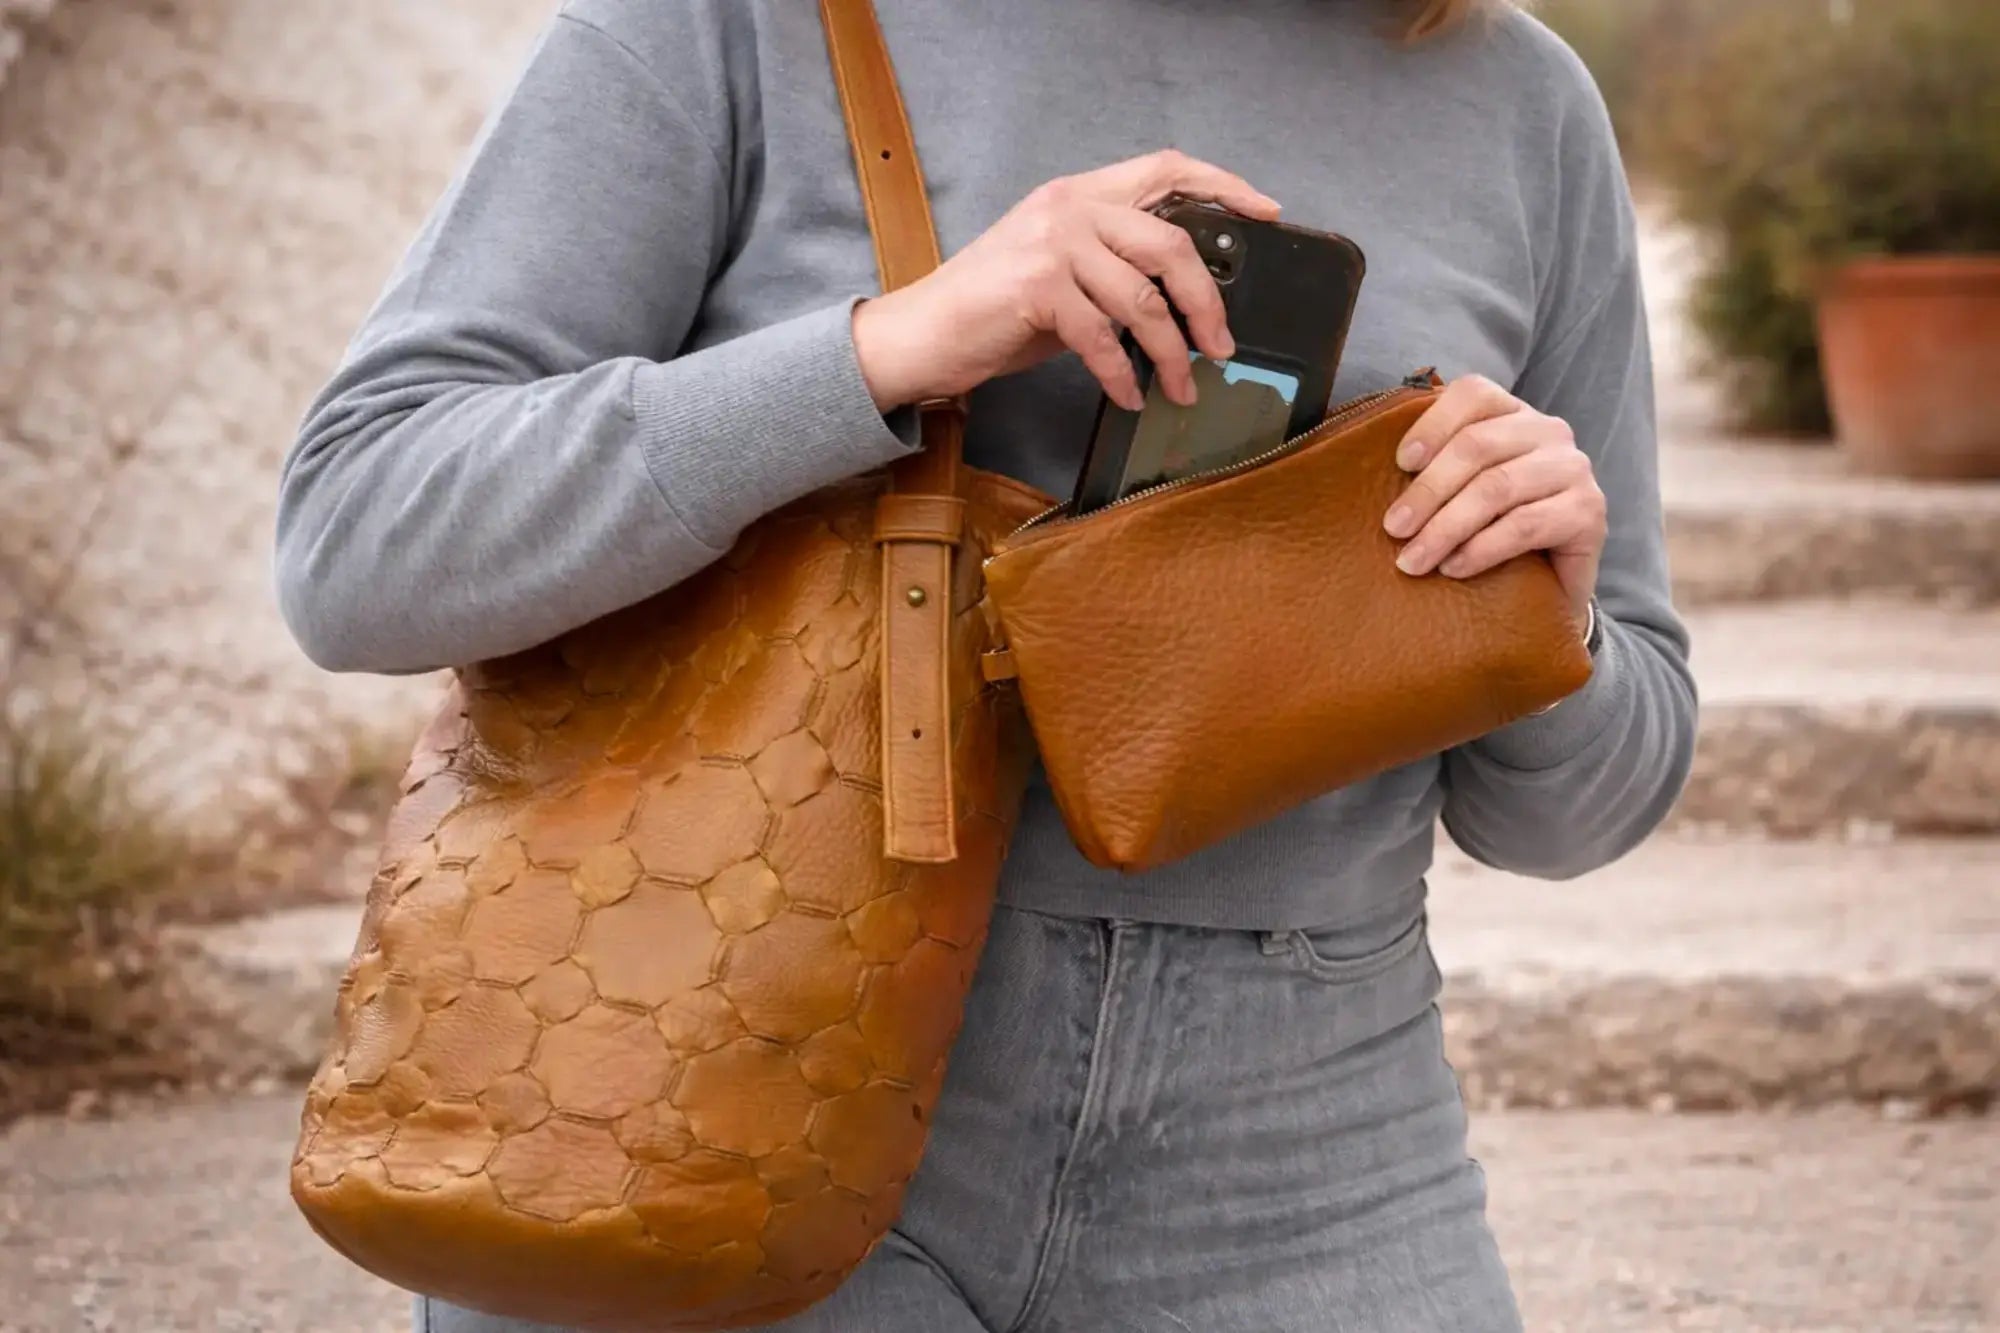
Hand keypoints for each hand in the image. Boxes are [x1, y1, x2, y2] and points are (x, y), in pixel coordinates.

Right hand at [851, 150, 1279, 412]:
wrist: (922, 334)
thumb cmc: (993, 311)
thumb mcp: (1063, 273)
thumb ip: (1115, 268)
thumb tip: (1185, 301)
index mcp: (1080, 193)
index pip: (1165, 167)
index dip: (1221, 184)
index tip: (1264, 211)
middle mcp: (1069, 206)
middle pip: (1170, 243)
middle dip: (1206, 303)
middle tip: (1221, 347)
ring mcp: (1052, 243)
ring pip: (1142, 300)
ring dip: (1171, 354)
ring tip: (1180, 388)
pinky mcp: (1036, 287)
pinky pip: (1103, 337)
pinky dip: (1122, 375)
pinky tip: (1128, 396)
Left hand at [1383, 375, 1604, 629]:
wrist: (1552, 587)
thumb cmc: (1493, 532)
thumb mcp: (1461, 493)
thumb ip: (1433, 470)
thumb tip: (1368, 472)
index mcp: (1514, 414)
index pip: (1474, 394)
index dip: (1433, 424)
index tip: (1399, 463)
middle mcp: (1549, 432)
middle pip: (1478, 446)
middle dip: (1426, 490)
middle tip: (1392, 530)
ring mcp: (1573, 470)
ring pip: (1497, 488)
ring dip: (1446, 527)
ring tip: (1413, 560)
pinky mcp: (1589, 513)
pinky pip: (1525, 526)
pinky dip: (1482, 549)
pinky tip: (1454, 568)